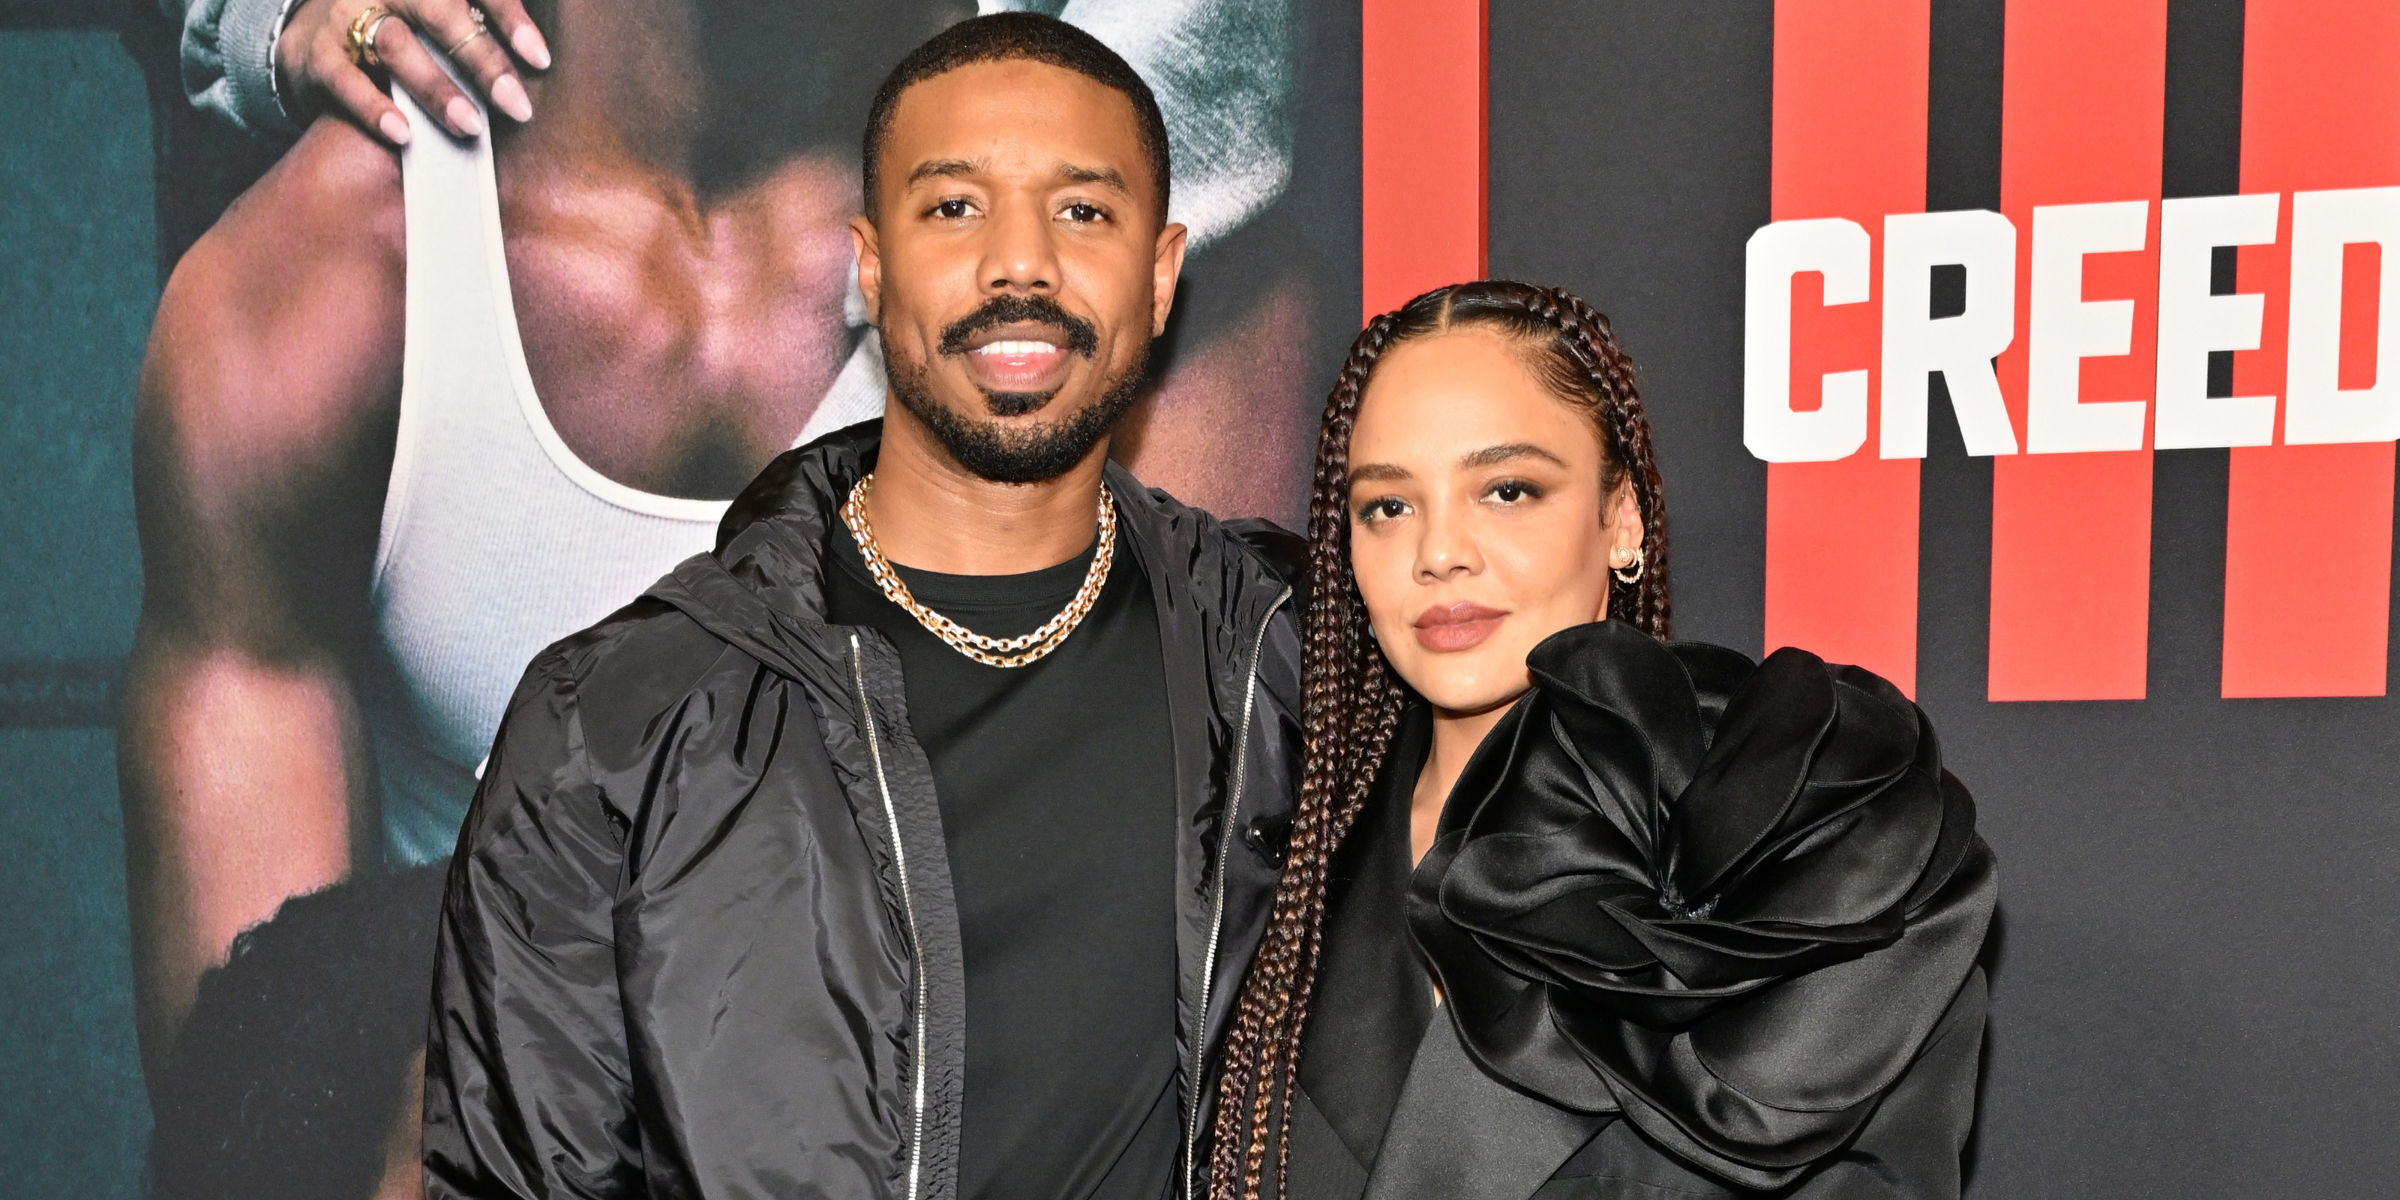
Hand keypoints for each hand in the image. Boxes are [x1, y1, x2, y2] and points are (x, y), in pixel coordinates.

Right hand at [275, 0, 550, 144]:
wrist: (309, 34)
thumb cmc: (395, 28)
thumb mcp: (432, 19)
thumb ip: (474, 31)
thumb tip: (535, 70)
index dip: (510, 20)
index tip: (542, 60)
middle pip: (441, 14)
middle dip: (483, 60)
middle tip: (517, 105)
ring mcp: (348, 16)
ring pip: (396, 46)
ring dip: (436, 89)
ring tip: (470, 126)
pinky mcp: (317, 53)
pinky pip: (345, 79)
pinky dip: (374, 108)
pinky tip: (403, 134)